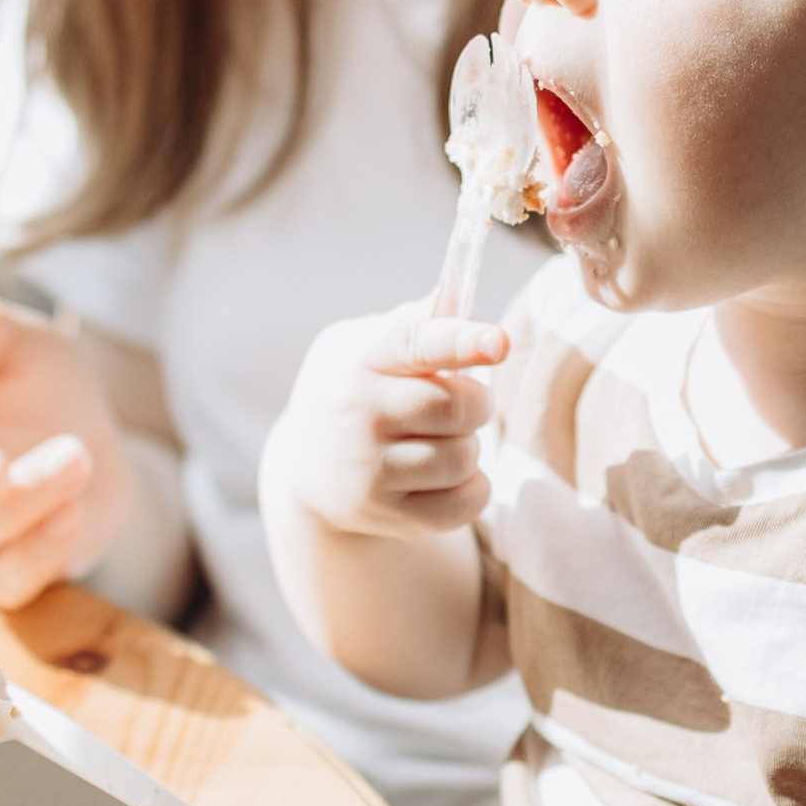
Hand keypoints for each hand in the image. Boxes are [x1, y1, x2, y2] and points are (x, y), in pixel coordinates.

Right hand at [268, 306, 508, 542]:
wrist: (308, 471)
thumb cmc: (354, 393)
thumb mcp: (365, 346)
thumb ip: (417, 323)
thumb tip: (458, 289)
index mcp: (359, 362)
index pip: (414, 344)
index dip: (460, 341)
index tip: (497, 342)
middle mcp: (358, 415)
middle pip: (454, 406)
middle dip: (477, 402)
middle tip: (464, 403)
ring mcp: (369, 471)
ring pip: (464, 457)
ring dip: (469, 448)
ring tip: (441, 442)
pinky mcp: (387, 516)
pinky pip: (466, 504)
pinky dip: (472, 489)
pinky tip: (446, 478)